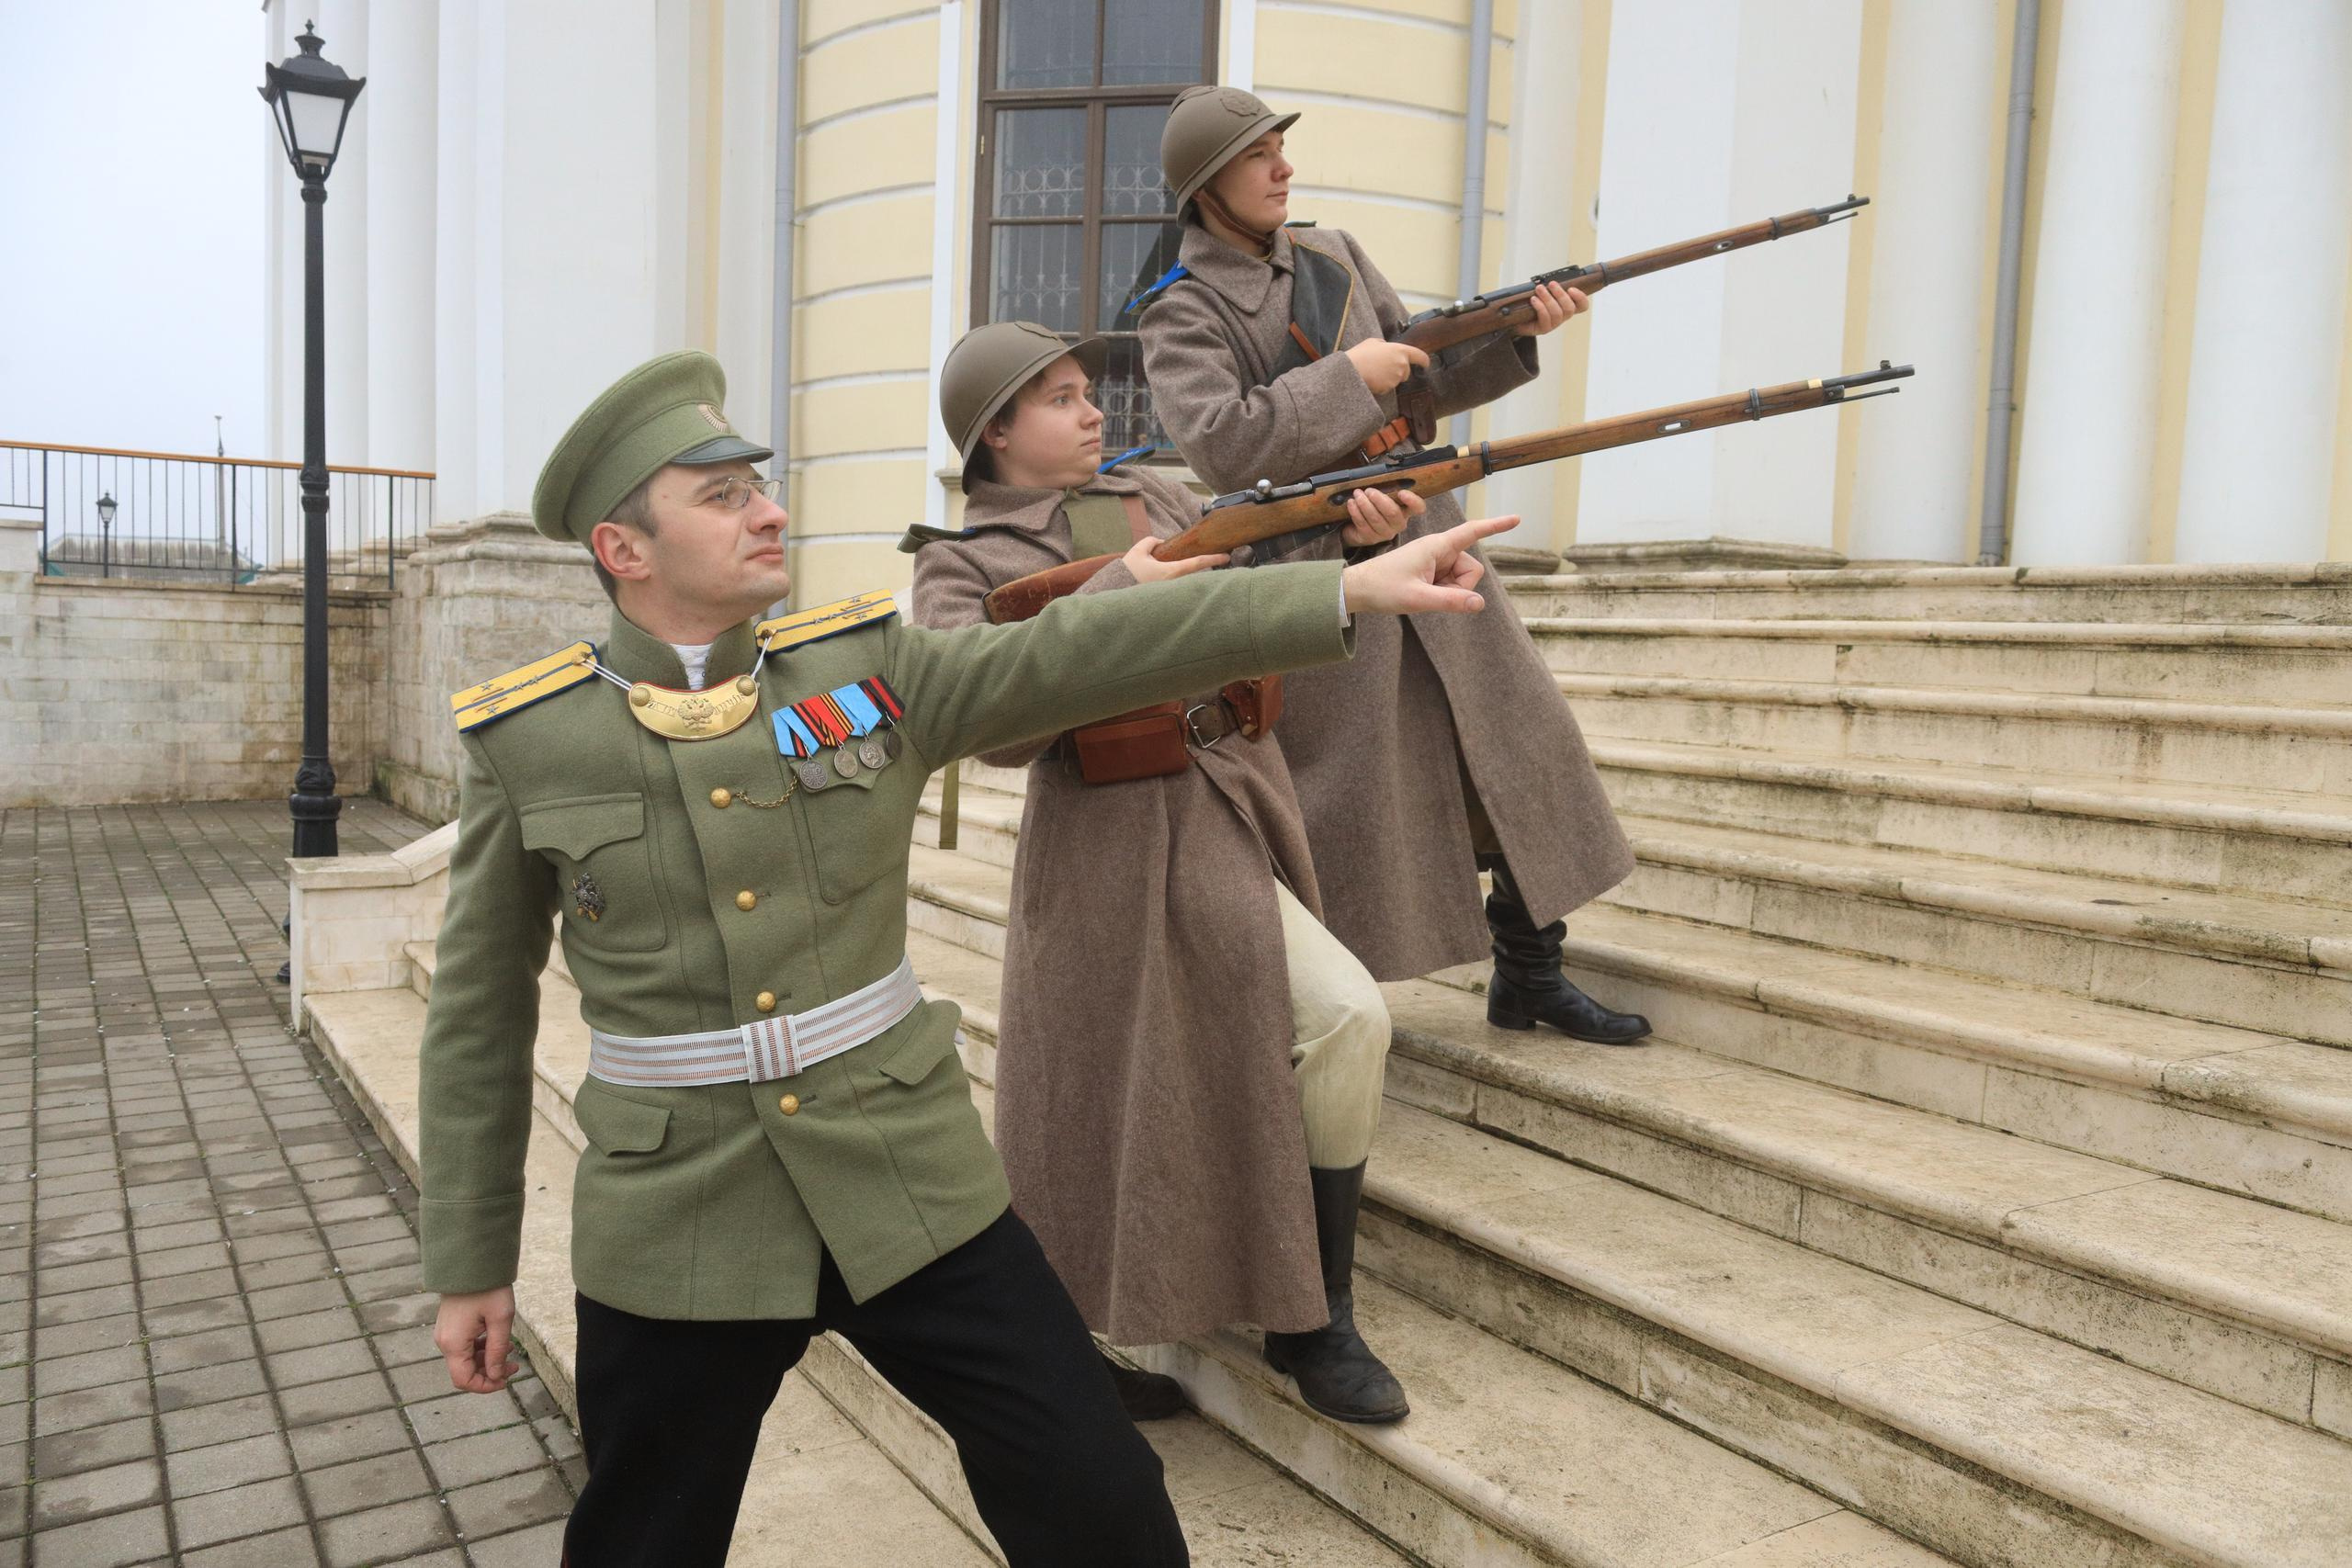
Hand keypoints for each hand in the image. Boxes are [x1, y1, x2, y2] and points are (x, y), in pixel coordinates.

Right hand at [436, 1287, 519, 1393]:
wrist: (473, 1262)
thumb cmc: (489, 1288)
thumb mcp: (501, 1320)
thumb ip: (497, 1351)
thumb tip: (496, 1375)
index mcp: (453, 1343)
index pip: (464, 1380)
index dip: (485, 1386)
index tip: (506, 1380)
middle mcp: (444, 1341)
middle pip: (464, 1371)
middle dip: (489, 1373)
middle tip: (514, 1366)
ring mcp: (445, 1333)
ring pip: (464, 1360)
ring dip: (486, 1361)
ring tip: (509, 1352)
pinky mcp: (450, 1326)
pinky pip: (463, 1347)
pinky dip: (479, 1350)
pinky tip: (497, 1342)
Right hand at [1122, 534, 1228, 583]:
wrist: (1116, 591)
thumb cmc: (1128, 572)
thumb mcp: (1138, 550)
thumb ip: (1151, 542)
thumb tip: (1160, 543)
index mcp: (1171, 571)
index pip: (1197, 563)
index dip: (1213, 559)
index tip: (1226, 556)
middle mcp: (1174, 584)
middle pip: (1196, 574)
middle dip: (1208, 568)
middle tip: (1220, 560)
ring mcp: (1171, 592)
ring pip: (1187, 581)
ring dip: (1195, 575)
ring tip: (1203, 566)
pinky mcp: (1166, 597)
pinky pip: (1178, 587)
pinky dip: (1184, 581)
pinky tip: (1186, 578)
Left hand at [1337, 485, 1423, 548]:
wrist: (1358, 526)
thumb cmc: (1374, 506)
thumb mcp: (1383, 496)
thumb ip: (1386, 489)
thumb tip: (1380, 477)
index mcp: (1406, 510)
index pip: (1418, 507)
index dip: (1412, 500)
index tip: (1402, 492)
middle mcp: (1398, 523)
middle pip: (1393, 513)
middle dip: (1379, 500)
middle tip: (1369, 491)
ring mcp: (1385, 533)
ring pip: (1375, 519)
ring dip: (1364, 504)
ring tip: (1357, 494)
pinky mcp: (1371, 538)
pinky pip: (1363, 524)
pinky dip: (1356, 512)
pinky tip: (1351, 503)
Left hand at [1342, 515, 1515, 616]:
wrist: (1358, 589)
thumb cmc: (1383, 588)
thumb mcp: (1417, 598)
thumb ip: (1450, 601)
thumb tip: (1480, 603)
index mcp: (1436, 546)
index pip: (1472, 532)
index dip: (1495, 526)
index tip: (1516, 519)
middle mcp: (1439, 550)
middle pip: (1471, 568)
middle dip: (1461, 587)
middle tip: (1433, 596)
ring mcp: (1435, 561)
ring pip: (1462, 579)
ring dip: (1450, 592)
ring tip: (1424, 595)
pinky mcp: (1431, 571)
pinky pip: (1450, 584)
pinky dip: (1443, 594)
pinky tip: (1423, 595)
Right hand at [1343, 339, 1429, 395]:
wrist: (1351, 370)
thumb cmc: (1361, 354)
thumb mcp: (1373, 342)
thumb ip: (1385, 345)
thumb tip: (1387, 348)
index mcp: (1400, 350)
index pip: (1419, 356)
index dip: (1424, 360)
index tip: (1426, 363)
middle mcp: (1402, 364)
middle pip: (1406, 371)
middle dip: (1398, 370)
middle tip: (1382, 366)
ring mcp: (1396, 378)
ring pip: (1396, 380)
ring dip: (1388, 377)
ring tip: (1374, 371)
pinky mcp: (1389, 388)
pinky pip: (1388, 387)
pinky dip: (1382, 385)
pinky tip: (1372, 379)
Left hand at [1514, 281, 1587, 337]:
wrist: (1517, 319)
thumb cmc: (1531, 304)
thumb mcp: (1543, 293)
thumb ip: (1550, 288)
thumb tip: (1552, 279)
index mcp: (1566, 307)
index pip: (1582, 305)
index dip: (1581, 298)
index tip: (1572, 289)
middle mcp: (1562, 317)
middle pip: (1570, 308)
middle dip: (1561, 294)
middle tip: (1552, 284)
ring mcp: (1553, 324)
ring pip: (1557, 313)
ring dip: (1548, 298)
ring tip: (1539, 289)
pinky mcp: (1543, 329)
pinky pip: (1545, 318)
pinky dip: (1540, 307)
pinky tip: (1534, 299)